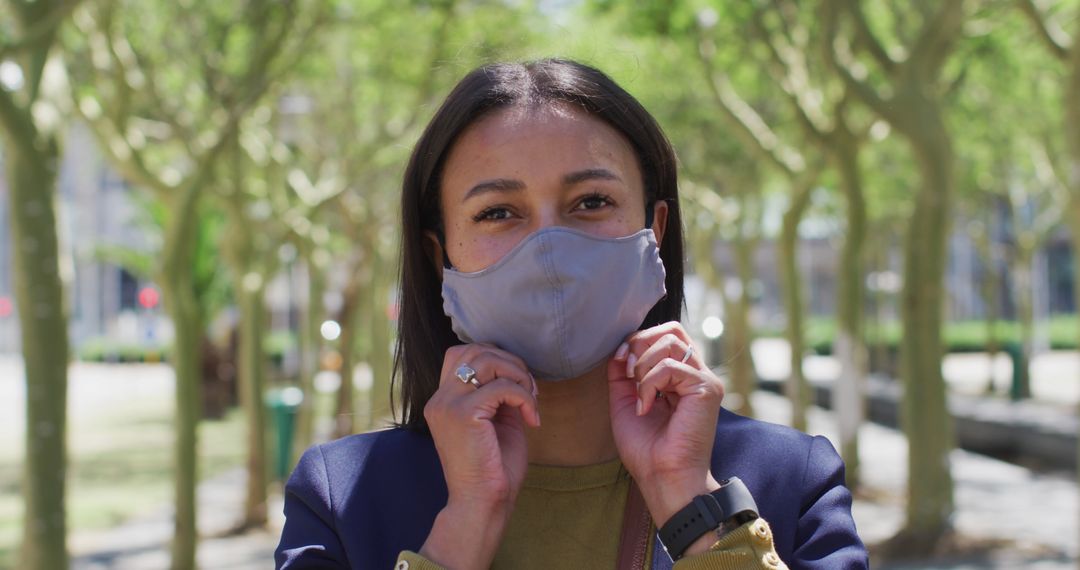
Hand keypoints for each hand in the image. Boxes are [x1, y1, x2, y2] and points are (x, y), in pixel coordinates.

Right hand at [420, 343, 539, 568]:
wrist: (482, 504)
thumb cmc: (494, 469)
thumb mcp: (497, 421)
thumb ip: (499, 392)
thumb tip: (517, 370)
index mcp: (443, 400)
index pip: (462, 354)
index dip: (495, 358)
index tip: (518, 385)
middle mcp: (439, 399)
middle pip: (475, 350)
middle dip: (510, 362)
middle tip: (529, 390)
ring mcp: (448, 405)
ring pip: (487, 360)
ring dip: (518, 375)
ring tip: (531, 401)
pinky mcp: (463, 414)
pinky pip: (502, 387)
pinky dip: (525, 398)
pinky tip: (531, 419)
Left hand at [609, 322, 724, 529]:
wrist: (661, 477)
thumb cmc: (646, 448)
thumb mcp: (625, 401)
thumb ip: (622, 372)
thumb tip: (619, 347)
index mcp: (680, 375)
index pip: (665, 335)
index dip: (638, 341)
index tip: (620, 365)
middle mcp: (695, 373)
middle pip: (671, 330)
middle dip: (640, 344)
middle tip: (628, 374)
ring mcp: (704, 380)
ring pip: (670, 342)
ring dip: (643, 366)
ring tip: (639, 395)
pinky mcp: (707, 388)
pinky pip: (671, 366)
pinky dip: (649, 384)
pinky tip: (646, 407)